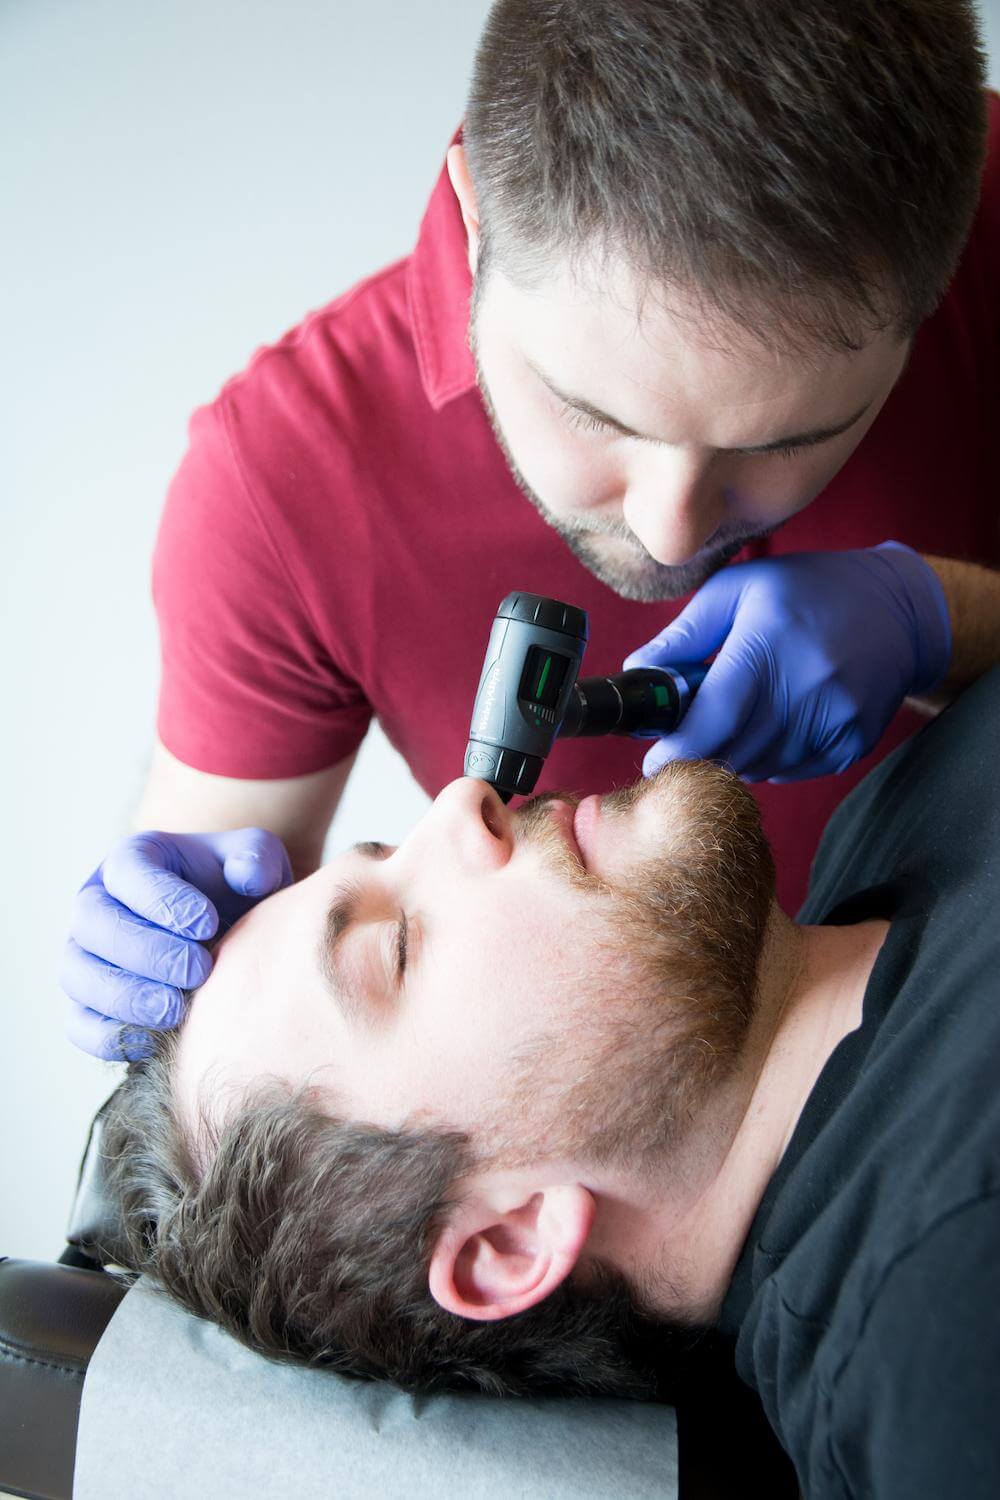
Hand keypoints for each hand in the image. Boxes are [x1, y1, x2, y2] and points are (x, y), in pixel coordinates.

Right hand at [61, 828, 293, 1060]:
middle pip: (94, 921)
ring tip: (176, 1010)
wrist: (231, 935)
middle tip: (197, 970)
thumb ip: (256, 859)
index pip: (128, 871)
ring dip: (125, 996)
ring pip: (77, 974)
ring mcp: (85, 954)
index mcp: (132, 861)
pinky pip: (79, 1024)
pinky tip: (154, 1041)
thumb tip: (248, 878)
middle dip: (146, 950)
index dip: (162, 899)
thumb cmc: (237, 892)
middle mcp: (97, 903)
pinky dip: (109, 1037)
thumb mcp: (255, 863)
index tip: (208, 924)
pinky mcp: (88, 1002)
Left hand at [622, 542, 951, 782]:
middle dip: (701, 752)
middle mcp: (808, 683)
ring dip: (736, 753)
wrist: (899, 609)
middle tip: (688, 738)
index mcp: (770, 641)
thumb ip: (685, 633)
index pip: (715, 717)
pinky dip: (771, 758)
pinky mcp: (854, 740)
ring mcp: (835, 717)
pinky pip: (792, 770)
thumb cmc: (806, 591)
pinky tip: (776, 723)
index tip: (653, 761)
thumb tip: (639, 670)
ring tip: (739, 719)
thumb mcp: (739, 589)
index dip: (678, 748)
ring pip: (760, 766)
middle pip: (734, 749)